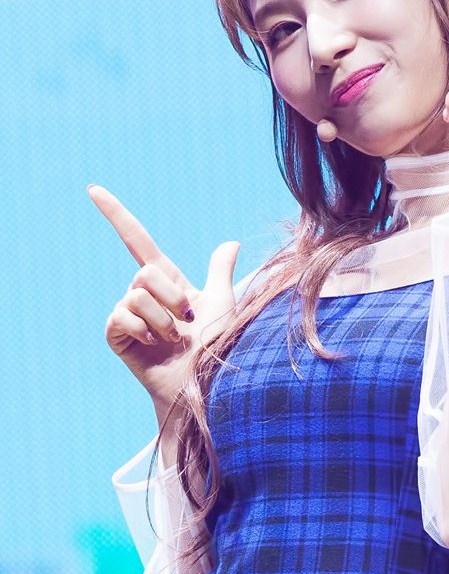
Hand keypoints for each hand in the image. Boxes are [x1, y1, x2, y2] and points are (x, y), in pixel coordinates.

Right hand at [88, 185, 238, 416]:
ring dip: (163, 319)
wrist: (204, 384)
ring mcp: (128, 315)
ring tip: (174, 340)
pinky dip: (144, 329)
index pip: (137, 240)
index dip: (116, 215)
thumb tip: (231, 244)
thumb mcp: (223, 304)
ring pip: (136, 294)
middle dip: (171, 295)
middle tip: (186, 321)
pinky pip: (122, 315)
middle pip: (146, 271)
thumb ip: (220, 274)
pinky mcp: (116, 336)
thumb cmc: (217, 348)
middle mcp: (144, 295)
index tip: (93, 189)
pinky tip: (155, 345)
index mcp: (167, 282)